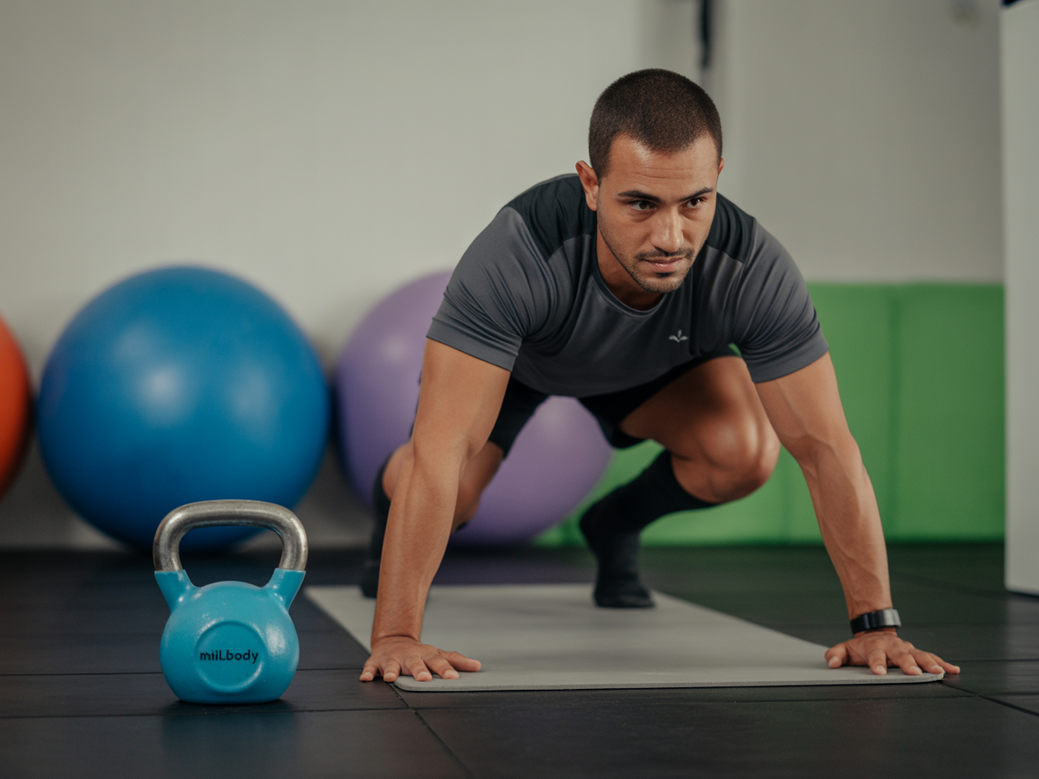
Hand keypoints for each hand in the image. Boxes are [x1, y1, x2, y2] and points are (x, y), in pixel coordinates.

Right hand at [359, 636, 481, 682]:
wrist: (393, 641)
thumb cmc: (419, 653)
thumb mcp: (438, 654)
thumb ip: (456, 661)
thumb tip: (478, 666)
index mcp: (426, 656)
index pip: (438, 662)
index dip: (446, 670)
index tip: (453, 678)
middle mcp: (410, 657)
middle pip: (416, 664)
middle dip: (419, 671)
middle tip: (424, 679)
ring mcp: (392, 659)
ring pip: (392, 665)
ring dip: (391, 671)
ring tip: (390, 678)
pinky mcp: (376, 662)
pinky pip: (370, 667)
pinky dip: (368, 672)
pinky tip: (366, 678)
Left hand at [825, 628, 959, 675]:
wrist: (875, 633)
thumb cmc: (861, 647)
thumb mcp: (845, 649)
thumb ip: (837, 655)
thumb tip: (831, 662)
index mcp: (875, 648)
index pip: (875, 656)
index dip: (876, 664)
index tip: (879, 672)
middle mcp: (893, 648)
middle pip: (901, 656)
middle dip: (908, 664)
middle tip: (915, 672)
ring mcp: (907, 649)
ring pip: (920, 655)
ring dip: (930, 664)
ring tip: (939, 672)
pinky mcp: (917, 653)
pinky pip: (932, 657)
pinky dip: (943, 663)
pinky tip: (954, 670)